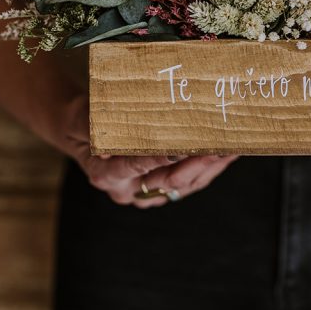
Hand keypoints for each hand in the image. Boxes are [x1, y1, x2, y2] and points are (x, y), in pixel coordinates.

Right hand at [60, 93, 239, 207]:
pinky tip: (226, 154)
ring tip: (229, 149)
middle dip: (193, 164)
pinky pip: (189, 182)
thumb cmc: (82, 121)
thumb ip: (95, 126)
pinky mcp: (160, 186)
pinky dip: (208, 169)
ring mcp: (145, 190)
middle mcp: (127, 189)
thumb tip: (109, 144)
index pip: (133, 167)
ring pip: (182, 185)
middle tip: (216, 148)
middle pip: (165, 180)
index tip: (179, 150)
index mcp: (105, 175)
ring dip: (207, 167)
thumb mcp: (82, 119)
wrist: (83, 133)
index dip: (157, 160)